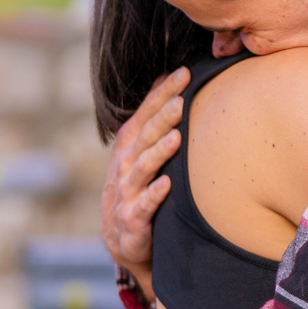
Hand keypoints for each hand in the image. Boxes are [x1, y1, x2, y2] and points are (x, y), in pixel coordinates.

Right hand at [101, 68, 188, 279]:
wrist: (122, 236)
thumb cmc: (139, 185)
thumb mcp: (141, 149)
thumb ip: (153, 117)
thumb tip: (167, 78)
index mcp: (129, 143)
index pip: (146, 111)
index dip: (163, 92)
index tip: (184, 72)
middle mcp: (125, 163)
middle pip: (146, 135)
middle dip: (163, 117)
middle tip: (182, 100)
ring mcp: (128, 190)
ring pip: (144, 167)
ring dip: (159, 152)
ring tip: (177, 137)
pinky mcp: (133, 217)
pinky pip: (145, 204)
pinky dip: (155, 194)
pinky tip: (168, 184)